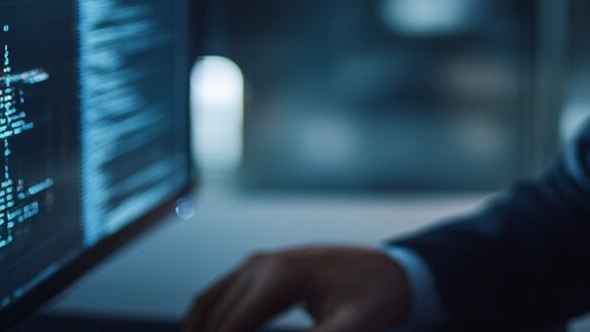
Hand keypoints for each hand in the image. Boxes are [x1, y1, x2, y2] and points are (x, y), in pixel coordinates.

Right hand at [182, 245, 412, 331]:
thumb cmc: (377, 296)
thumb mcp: (354, 327)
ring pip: (207, 305)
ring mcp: (258, 265)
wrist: (389, 270)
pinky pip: (218, 297)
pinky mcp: (259, 271)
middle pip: (213, 317)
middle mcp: (261, 265)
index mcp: (279, 276)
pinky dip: (207, 321)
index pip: (230, 328)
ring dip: (199, 330)